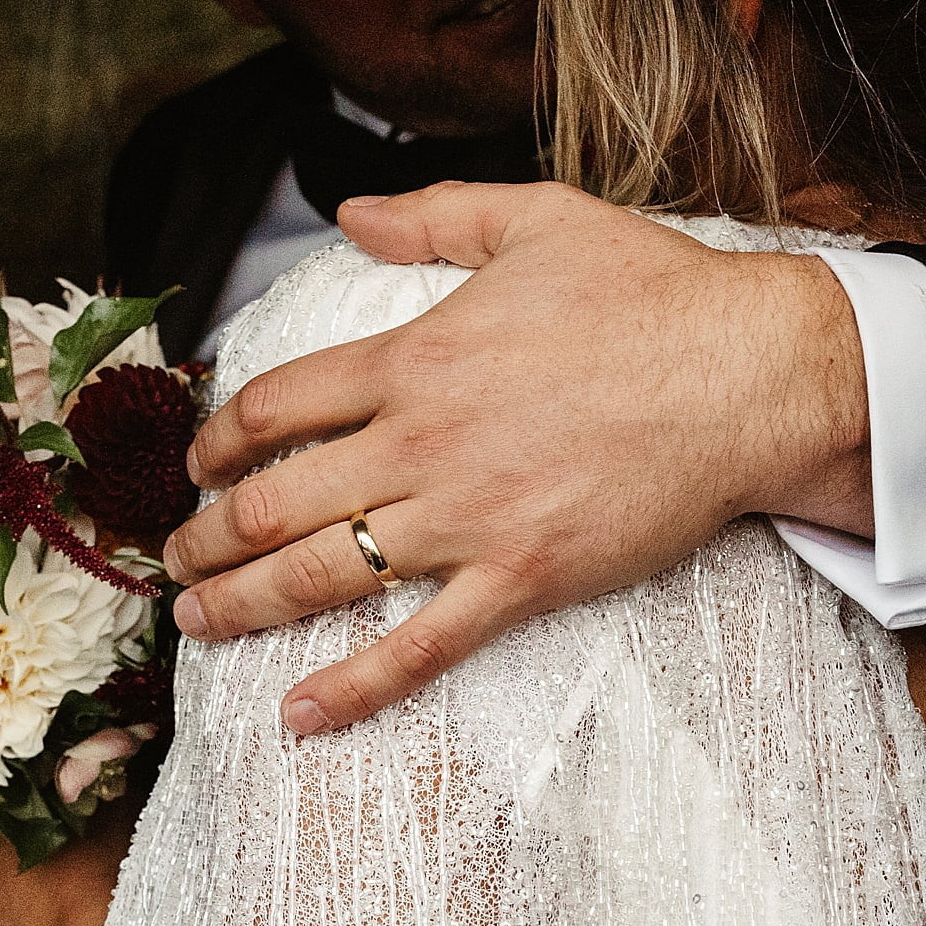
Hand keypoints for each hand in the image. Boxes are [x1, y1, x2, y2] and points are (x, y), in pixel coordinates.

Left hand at [165, 181, 873, 734]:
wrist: (750, 375)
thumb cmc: (653, 295)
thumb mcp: (535, 219)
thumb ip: (432, 215)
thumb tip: (350, 210)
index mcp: (413, 359)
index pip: (274, 407)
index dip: (216, 440)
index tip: (196, 464)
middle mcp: (421, 442)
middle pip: (274, 500)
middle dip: (207, 535)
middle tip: (175, 557)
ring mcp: (467, 519)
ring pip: (322, 574)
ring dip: (243, 603)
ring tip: (196, 619)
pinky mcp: (521, 579)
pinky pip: (420, 647)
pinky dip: (353, 687)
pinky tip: (298, 715)